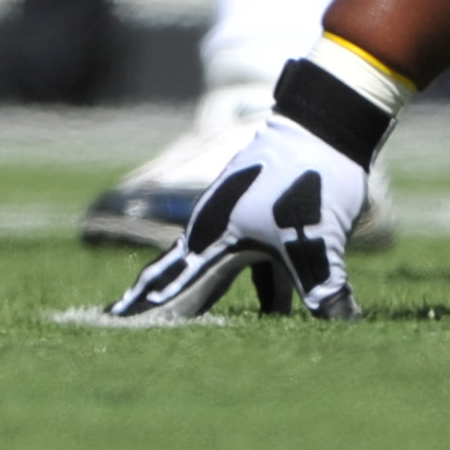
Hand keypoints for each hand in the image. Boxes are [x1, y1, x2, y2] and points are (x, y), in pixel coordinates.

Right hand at [103, 109, 367, 323]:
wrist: (324, 122)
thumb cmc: (311, 176)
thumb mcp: (319, 238)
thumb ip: (323, 287)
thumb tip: (340, 323)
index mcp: (216, 236)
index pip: (174, 286)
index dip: (144, 310)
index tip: (109, 326)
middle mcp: (215, 229)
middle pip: (175, 276)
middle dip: (148, 303)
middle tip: (112, 324)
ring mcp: (235, 220)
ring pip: (208, 269)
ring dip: (195, 298)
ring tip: (175, 323)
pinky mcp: (260, 218)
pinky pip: (245, 265)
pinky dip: (250, 291)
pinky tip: (268, 314)